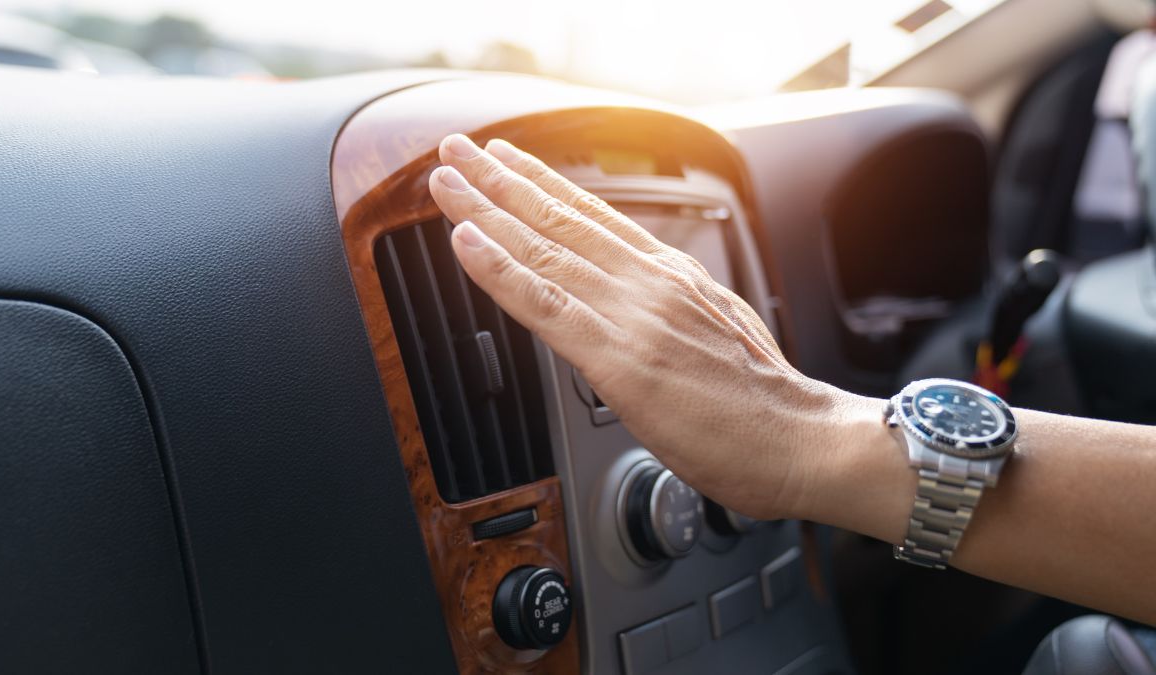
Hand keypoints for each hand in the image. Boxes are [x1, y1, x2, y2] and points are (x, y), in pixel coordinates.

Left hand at [427, 133, 864, 519]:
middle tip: (456, 149)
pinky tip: (467, 245)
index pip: (595, 217)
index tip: (507, 157)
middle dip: (500, 181)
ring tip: (446, 181)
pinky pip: (546, 306)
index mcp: (673, 277)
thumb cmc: (763, 405)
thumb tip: (640, 310)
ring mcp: (633, 316)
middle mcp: (650, 283)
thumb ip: (671, 312)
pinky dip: (501, 271)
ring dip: (486, 211)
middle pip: (561, 219)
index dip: (544, 182)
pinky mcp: (621, 360)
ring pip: (545, 250)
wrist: (801, 443)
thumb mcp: (717, 332)